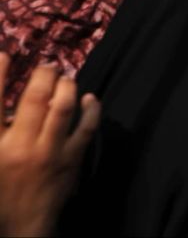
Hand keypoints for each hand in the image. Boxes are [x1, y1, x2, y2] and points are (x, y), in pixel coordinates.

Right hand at [0, 53, 100, 236]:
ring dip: (66, 86)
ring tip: (66, 78)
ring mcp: (49, 152)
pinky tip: (91, 98)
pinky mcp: (71, 160)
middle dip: (43, 75)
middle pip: (34, 98)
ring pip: (63, 107)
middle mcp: (19, 146)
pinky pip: (87, 128)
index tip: (5, 54)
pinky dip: (91, 109)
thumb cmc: (0, 191)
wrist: (20, 227)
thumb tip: (8, 110)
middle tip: (48, 65)